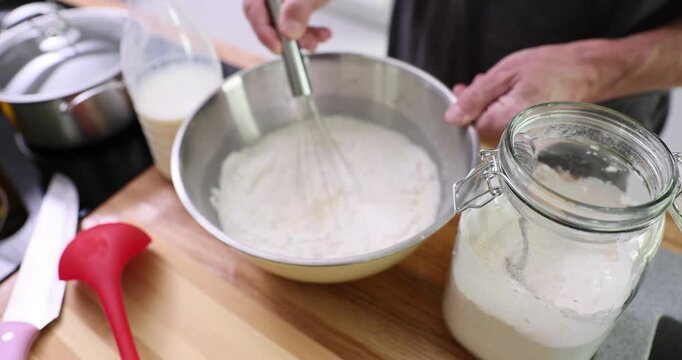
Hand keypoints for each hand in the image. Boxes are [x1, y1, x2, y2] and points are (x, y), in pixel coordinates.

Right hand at [243, 0, 330, 52]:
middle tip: (302, 45)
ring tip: (317, 39)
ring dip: (302, 36)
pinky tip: (322, 33)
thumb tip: (288, 31)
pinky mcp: (296, 2)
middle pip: (266, 17)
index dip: (263, 31)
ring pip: (282, 22)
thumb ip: (298, 8)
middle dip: (287, 36)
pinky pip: (295, 20)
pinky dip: (309, 30)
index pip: (253, 8)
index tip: (278, 47)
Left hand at [445, 41, 604, 139]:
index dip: (464, 111)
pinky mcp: (533, 142)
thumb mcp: (504, 74)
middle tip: (480, 84)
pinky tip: (508, 97)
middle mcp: (516, 139)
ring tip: (498, 87)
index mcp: (506, 122)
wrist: (587, 73)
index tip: (465, 94)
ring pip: (493, 131)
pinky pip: (508, 131)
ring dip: (489, 109)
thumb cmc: (551, 68)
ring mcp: (526, 144)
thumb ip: (475, 97)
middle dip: (475, 108)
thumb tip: (452, 118)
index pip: (470, 129)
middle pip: (481, 132)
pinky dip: (503, 114)